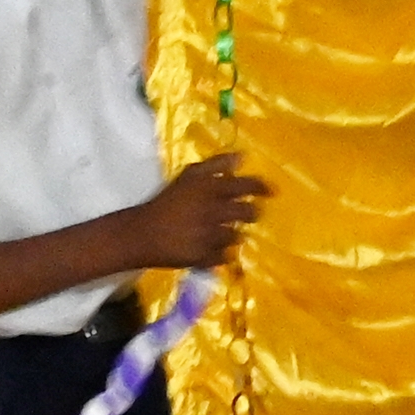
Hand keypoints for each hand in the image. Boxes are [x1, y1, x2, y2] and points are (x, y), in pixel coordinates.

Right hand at [139, 152, 271, 269]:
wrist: (143, 233)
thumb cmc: (166, 201)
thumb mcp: (189, 177)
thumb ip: (216, 165)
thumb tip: (242, 156)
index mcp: (210, 189)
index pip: (246, 186)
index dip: (262, 188)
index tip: (271, 191)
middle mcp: (214, 212)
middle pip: (249, 213)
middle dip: (251, 214)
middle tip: (247, 214)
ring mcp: (210, 236)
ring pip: (238, 236)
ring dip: (233, 234)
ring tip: (220, 232)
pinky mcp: (205, 257)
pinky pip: (225, 257)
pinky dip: (221, 253)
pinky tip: (211, 248)